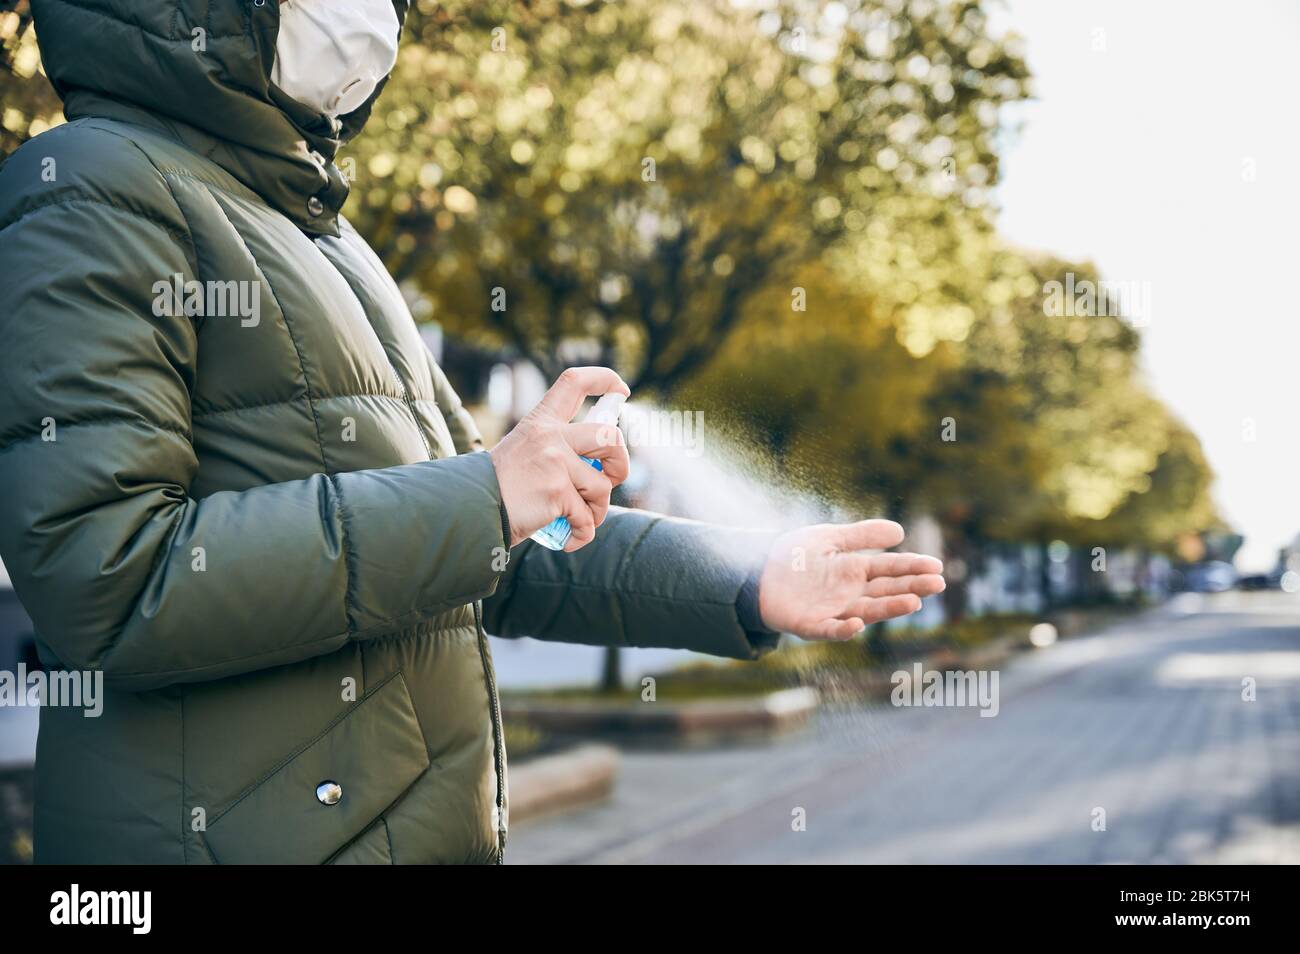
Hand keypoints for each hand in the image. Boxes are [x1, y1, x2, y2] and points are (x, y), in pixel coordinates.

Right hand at [489, 367, 630, 550]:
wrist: (468, 509)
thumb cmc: (498, 487)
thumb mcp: (523, 451)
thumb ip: (555, 449)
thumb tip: (599, 468)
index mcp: (540, 421)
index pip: (574, 383)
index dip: (604, 379)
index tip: (620, 390)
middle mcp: (550, 436)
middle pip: (609, 437)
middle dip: (620, 464)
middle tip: (609, 480)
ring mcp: (555, 463)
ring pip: (603, 486)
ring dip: (598, 510)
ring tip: (582, 520)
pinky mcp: (557, 493)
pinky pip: (587, 519)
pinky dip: (583, 534)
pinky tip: (571, 539)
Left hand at [758, 520, 944, 639]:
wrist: (755, 572)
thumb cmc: (794, 556)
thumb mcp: (829, 538)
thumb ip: (862, 536)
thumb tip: (900, 531)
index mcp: (855, 571)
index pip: (890, 569)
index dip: (913, 568)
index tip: (937, 567)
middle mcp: (850, 594)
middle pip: (886, 591)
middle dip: (912, 587)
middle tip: (937, 584)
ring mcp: (833, 611)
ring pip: (867, 611)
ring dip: (889, 609)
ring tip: (913, 602)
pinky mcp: (810, 624)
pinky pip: (829, 629)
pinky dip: (843, 629)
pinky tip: (858, 623)